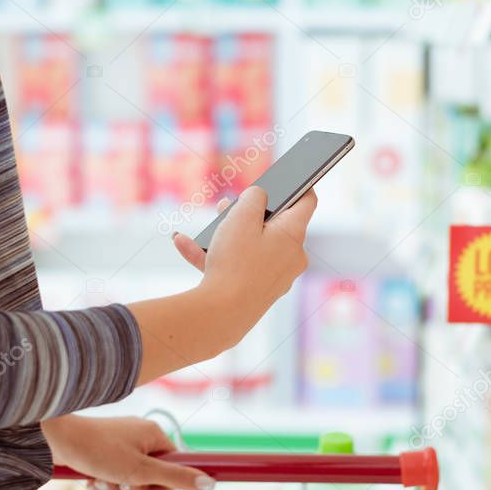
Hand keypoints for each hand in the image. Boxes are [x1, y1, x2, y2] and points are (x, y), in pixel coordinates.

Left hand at [40, 415, 214, 489]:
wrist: (55, 439)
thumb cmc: (98, 451)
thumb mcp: (140, 470)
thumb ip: (174, 477)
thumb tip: (211, 482)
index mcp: (153, 434)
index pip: (174, 465)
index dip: (163, 484)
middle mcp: (139, 436)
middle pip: (150, 475)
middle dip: (133, 488)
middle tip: (120, 484)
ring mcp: (120, 444)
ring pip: (129, 479)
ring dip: (115, 488)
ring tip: (100, 480)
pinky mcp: (103, 452)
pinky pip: (112, 476)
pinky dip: (103, 482)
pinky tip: (90, 479)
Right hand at [173, 187, 315, 344]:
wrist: (222, 313)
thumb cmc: (235, 262)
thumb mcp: (241, 217)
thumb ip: (253, 198)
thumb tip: (259, 196)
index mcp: (293, 235)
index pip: (306, 202)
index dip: (300, 184)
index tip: (293, 175)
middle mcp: (291, 257)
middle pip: (275, 225)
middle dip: (249, 213)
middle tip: (231, 204)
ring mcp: (275, 276)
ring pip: (252, 246)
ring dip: (227, 234)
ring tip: (206, 227)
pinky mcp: (258, 291)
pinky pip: (238, 266)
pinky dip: (216, 256)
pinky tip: (184, 244)